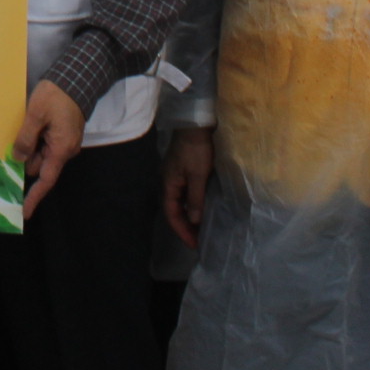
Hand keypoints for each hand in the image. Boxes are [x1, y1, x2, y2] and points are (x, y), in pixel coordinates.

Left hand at [14, 80, 83, 223]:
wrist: (77, 77)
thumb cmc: (57, 95)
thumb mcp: (35, 115)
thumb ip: (25, 138)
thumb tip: (17, 159)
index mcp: (61, 149)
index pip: (46, 180)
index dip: (34, 197)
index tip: (24, 212)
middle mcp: (65, 150)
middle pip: (39, 165)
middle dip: (24, 157)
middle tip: (12, 140)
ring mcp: (65, 143)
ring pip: (41, 153)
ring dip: (30, 145)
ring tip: (25, 124)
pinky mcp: (63, 135)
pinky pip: (45, 144)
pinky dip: (35, 140)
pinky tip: (30, 126)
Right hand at [162, 126, 213, 247]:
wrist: (195, 124)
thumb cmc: (196, 149)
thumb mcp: (198, 175)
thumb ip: (195, 199)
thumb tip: (193, 221)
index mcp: (168, 184)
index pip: (171, 214)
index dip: (182, 231)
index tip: (194, 245)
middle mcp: (168, 181)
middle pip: (174, 210)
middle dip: (185, 227)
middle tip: (198, 240)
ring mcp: (175, 175)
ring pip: (180, 202)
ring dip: (188, 216)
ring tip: (201, 228)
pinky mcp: (183, 169)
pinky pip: (185, 193)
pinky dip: (192, 204)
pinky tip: (201, 207)